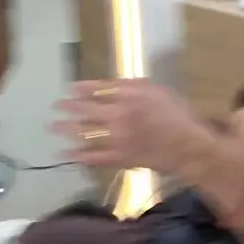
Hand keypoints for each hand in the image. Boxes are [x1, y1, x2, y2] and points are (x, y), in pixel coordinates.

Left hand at [52, 79, 204, 172]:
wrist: (190, 145)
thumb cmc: (177, 114)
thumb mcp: (156, 90)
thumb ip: (132, 86)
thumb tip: (111, 85)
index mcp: (129, 95)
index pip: (97, 89)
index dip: (81, 89)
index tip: (69, 88)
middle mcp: (119, 114)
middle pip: (86, 109)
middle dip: (68, 107)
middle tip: (56, 106)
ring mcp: (117, 138)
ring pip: (86, 133)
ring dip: (67, 129)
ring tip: (53, 127)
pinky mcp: (119, 158)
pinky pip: (94, 157)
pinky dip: (79, 156)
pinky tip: (66, 154)